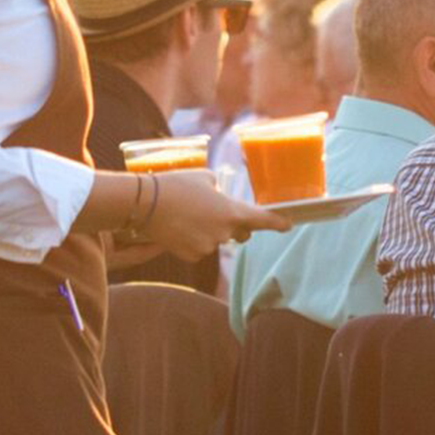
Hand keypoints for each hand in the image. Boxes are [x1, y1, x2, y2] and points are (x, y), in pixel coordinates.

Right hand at [145, 168, 288, 259]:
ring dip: (208, 231)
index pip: (261, 220)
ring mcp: (208, 247)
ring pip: (216, 240)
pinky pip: (200, 249)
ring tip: (187, 216)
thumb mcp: (205, 178)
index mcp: (232, 212)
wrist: (146, 203)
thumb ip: (220, 191)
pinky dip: (193, 241)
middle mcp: (224, 233)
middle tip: (217, 213)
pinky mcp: (192, 256)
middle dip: (235, 227)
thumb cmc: (177, 184)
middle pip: (239, 233)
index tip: (288, 225)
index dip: (277, 223)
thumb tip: (219, 199)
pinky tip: (179, 228)